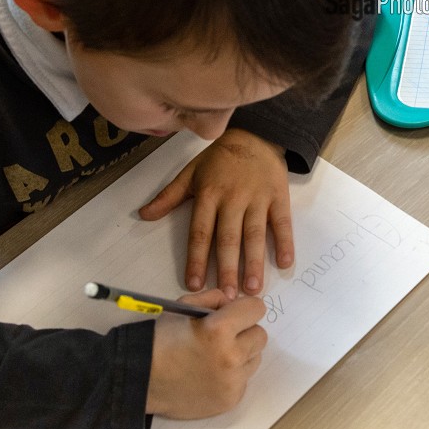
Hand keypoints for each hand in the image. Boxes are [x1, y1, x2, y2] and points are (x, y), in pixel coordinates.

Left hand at [139, 129, 293, 295]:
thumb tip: (143, 215)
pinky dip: (285, 242)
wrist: (256, 134)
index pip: (200, 232)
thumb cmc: (220, 157)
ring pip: (254, 234)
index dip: (196, 259)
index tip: (194, 284)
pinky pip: (282, 222)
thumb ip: (169, 196)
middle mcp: (232, 198)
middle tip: (227, 295)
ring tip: (253, 288)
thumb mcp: (191, 172)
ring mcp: (257, 198)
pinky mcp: (278, 196)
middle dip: (227, 268)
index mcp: (208, 194)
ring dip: (254, 262)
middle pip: (228, 238)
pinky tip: (285, 263)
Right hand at [145, 289, 267, 417]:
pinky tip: (211, 374)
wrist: (142, 379)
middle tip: (223, 336)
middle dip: (244, 332)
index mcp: (220, 329)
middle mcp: (231, 356)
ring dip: (241, 354)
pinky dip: (233, 376)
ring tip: (215, 356)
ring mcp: (232, 382)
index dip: (244, 309)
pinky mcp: (230, 400)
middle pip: (260, 335)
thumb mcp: (183, 307)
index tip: (233, 314)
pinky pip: (244, 380)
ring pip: (255, 359)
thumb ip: (214, 298)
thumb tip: (235, 301)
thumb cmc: (161, 340)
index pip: (257, 309)